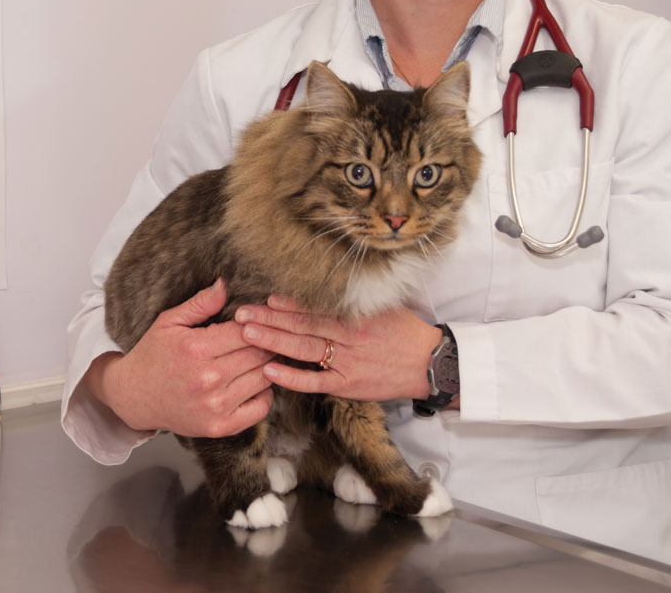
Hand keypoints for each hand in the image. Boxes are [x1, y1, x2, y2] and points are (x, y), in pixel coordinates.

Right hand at [89, 279, 274, 438]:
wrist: (134, 397)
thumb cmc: (153, 355)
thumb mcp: (169, 322)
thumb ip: (200, 304)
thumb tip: (225, 284)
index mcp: (196, 349)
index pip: (245, 331)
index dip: (257, 322)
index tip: (257, 319)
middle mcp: (208, 379)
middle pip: (259, 354)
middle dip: (267, 342)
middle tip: (268, 335)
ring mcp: (215, 406)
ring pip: (264, 378)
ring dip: (269, 365)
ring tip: (263, 355)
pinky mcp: (220, 426)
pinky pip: (260, 408)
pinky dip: (266, 393)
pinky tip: (256, 381)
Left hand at [235, 295, 442, 402]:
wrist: (428, 363)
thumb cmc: (405, 331)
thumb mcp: (382, 308)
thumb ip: (354, 300)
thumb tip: (327, 285)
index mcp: (354, 316)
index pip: (314, 309)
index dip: (287, 305)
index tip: (264, 298)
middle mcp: (347, 337)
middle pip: (301, 326)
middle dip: (269, 320)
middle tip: (241, 314)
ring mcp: (346, 362)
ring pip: (303, 350)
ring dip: (273, 341)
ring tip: (247, 334)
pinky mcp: (348, 385)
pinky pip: (315, 382)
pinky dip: (292, 378)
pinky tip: (269, 372)